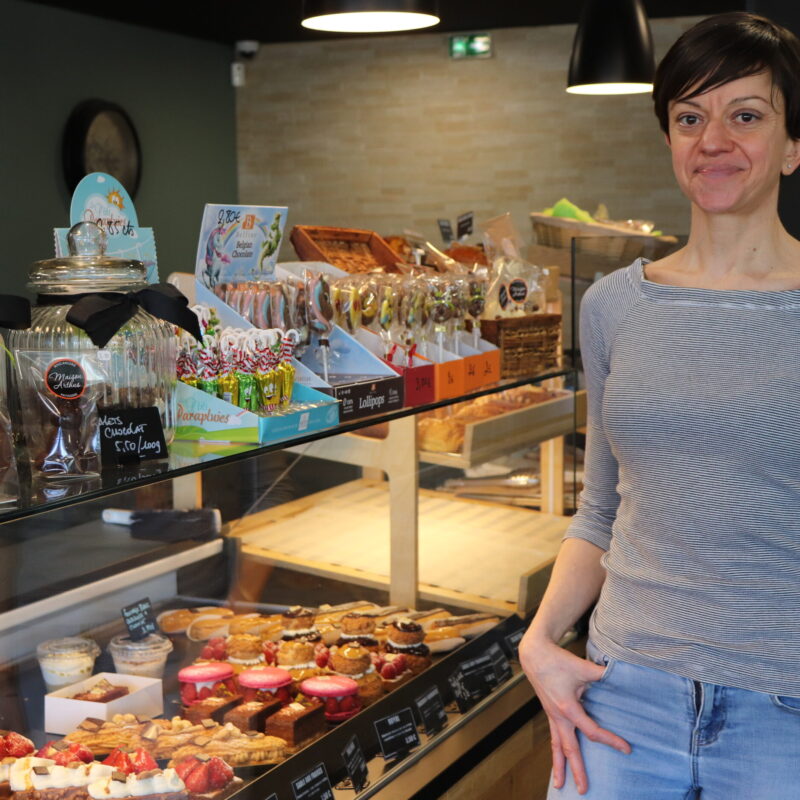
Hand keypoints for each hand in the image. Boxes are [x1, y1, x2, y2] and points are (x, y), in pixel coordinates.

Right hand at [519, 631, 630, 794]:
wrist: (534, 654)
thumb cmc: (557, 660)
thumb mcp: (583, 667)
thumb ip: (603, 675)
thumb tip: (622, 677)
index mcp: (567, 708)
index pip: (591, 731)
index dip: (610, 740)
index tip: (626, 749)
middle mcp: (558, 716)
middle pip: (569, 749)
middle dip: (576, 770)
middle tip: (584, 790)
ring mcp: (552, 716)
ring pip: (556, 746)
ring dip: (559, 766)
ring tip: (560, 785)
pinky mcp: (550, 712)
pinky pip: (553, 737)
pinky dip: (555, 751)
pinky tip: (558, 760)